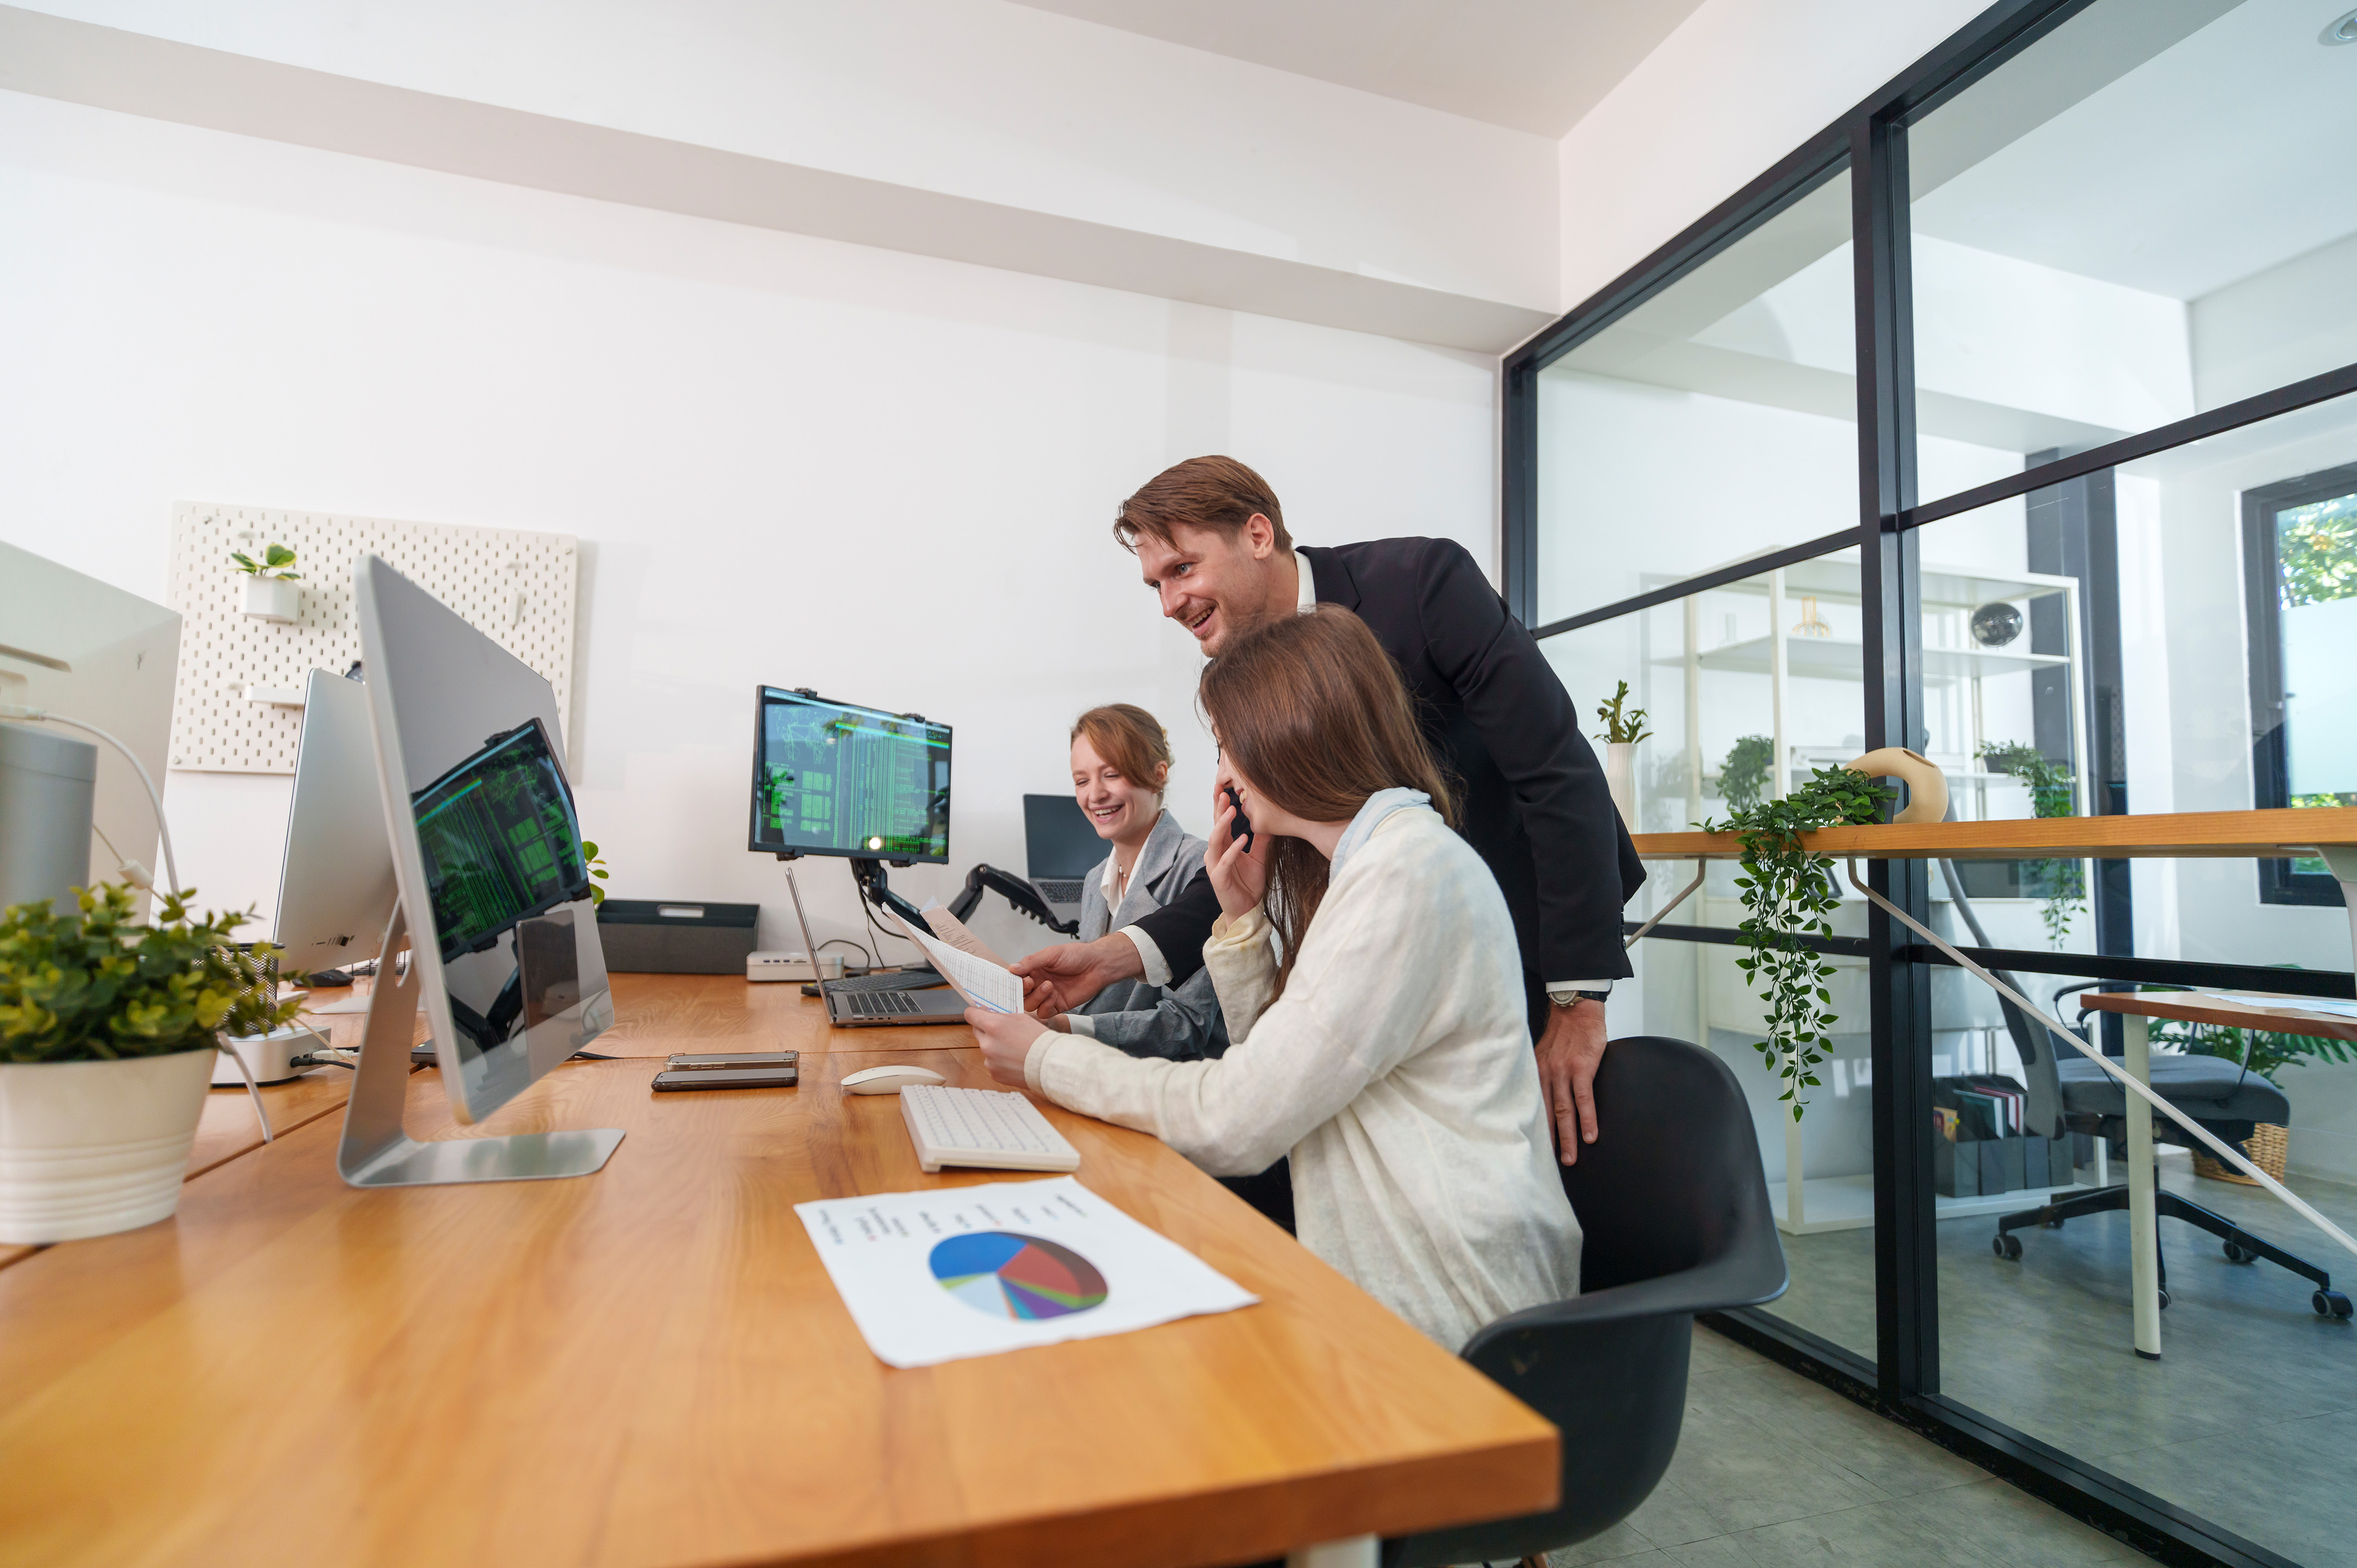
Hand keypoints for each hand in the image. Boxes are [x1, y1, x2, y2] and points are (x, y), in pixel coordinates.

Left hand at [969, 1006, 1049, 1085]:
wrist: (1049, 1064)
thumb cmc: (1039, 1039)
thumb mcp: (1021, 1018)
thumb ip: (1002, 1017)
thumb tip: (989, 1015)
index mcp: (993, 1026)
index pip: (970, 1015)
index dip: (974, 1013)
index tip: (978, 1014)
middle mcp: (987, 1043)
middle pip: (977, 1031)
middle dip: (987, 1030)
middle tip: (1003, 1031)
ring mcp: (989, 1060)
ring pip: (986, 1049)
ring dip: (995, 1047)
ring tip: (1014, 1049)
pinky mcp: (994, 1073)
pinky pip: (992, 1063)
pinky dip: (1000, 1061)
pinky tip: (1014, 1060)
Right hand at [1011, 936, 1140, 1018]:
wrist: (1097, 965)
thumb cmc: (1076, 955)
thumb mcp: (1051, 954)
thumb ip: (1031, 962)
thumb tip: (1011, 969)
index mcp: (1034, 970)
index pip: (1015, 979)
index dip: (1012, 981)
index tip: (1015, 979)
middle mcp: (1038, 983)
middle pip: (1020, 995)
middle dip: (1023, 990)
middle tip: (1031, 982)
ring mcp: (1047, 996)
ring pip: (1030, 1005)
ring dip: (1037, 997)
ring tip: (1049, 986)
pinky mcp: (1057, 1006)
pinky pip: (1044, 1013)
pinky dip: (1046, 1006)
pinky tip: (1055, 996)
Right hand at [1205, 766, 1268, 920]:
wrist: (1247, 910)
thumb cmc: (1249, 884)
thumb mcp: (1259, 858)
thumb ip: (1261, 840)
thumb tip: (1268, 819)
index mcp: (1224, 846)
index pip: (1221, 822)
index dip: (1221, 805)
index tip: (1225, 787)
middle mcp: (1216, 853)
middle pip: (1215, 827)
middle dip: (1218, 809)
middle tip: (1224, 792)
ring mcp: (1215, 865)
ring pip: (1215, 841)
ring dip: (1223, 825)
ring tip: (1232, 810)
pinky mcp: (1219, 878)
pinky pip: (1225, 861)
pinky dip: (1233, 849)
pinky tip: (1243, 838)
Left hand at [1535, 1000, 1606, 1164]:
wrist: (1577, 1008)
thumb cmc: (1563, 1033)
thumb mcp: (1543, 1054)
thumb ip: (1542, 1075)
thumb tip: (1541, 1098)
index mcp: (1536, 1073)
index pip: (1532, 1108)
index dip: (1532, 1131)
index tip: (1530, 1151)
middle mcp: (1546, 1075)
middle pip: (1546, 1115)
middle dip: (1549, 1142)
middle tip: (1549, 1166)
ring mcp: (1564, 1072)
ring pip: (1564, 1111)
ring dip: (1568, 1137)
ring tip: (1570, 1159)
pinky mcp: (1582, 1068)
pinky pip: (1584, 1099)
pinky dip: (1587, 1119)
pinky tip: (1590, 1136)